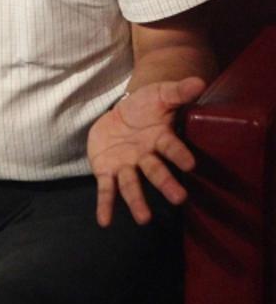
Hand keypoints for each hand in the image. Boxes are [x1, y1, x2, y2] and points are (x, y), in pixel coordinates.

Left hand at [86, 77, 206, 226]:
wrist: (124, 113)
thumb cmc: (147, 105)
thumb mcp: (159, 93)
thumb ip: (178, 90)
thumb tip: (199, 82)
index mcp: (160, 138)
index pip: (171, 147)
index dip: (179, 154)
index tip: (190, 164)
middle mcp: (146, 157)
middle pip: (156, 171)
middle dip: (166, 184)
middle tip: (179, 199)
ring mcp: (127, 166)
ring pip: (132, 185)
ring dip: (137, 201)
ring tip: (143, 219)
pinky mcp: (108, 171)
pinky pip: (107, 189)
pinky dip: (105, 205)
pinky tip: (104, 222)